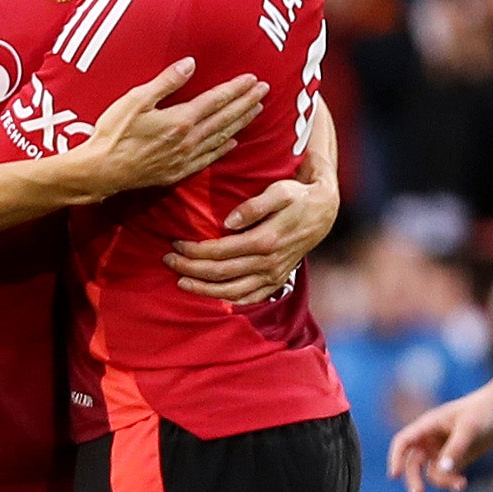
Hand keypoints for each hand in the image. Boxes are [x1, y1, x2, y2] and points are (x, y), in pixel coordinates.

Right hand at [66, 59, 266, 196]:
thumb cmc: (113, 133)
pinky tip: (233, 143)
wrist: (102, 171)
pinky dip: (224, 149)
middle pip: (225, 118)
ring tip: (257, 111)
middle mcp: (189, 139)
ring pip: (221, 137)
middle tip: (265, 91)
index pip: (216, 100)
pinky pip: (208, 159)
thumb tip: (191, 64)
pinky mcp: (178, 171)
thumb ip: (166, 82)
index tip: (254, 79)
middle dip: (246, 103)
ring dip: (241, 123)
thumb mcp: (136, 100)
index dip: (236, 89)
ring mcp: (185, 158)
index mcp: (180, 119)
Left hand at [167, 164, 338, 300]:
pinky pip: (250, 298)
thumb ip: (254, 205)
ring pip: (232, 292)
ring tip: (181, 282)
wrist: (324, 211)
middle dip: (190, 269)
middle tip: (168, 260)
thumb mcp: (279, 191)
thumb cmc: (297, 196)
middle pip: (220, 273)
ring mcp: (273, 276)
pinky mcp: (277, 281)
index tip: (176, 243)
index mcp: (265, 241)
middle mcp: (268, 263)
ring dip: (203, 289)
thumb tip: (229, 222)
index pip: (220, 251)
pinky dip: (229, 300)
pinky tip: (211, 295)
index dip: (194, 250)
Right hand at [386, 384, 492, 491]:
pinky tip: (462, 485)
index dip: (396, 458)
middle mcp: (430, 440)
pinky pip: (446, 476)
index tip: (394, 476)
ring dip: (442, 482)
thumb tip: (442, 469)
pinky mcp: (455, 460)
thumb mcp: (469, 428)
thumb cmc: (483, 411)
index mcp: (427, 425)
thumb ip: (455, 448)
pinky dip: (451, 483)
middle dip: (413, 479)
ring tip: (460, 485)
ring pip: (431, 473)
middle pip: (412, 463)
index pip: (403, 442)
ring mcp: (442, 451)